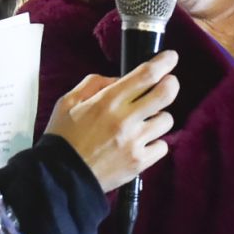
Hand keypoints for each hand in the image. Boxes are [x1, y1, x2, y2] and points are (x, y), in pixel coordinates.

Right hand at [44, 50, 179, 192]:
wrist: (61, 177)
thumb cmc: (63, 137)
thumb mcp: (68, 102)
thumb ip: (93, 84)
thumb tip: (119, 79)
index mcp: (108, 101)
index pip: (145, 75)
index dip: (164, 62)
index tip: (171, 57)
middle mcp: (125, 119)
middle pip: (166, 94)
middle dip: (171, 84)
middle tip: (168, 83)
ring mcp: (134, 142)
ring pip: (166, 120)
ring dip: (159, 117)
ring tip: (145, 121)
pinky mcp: (139, 163)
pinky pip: (162, 146)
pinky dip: (156, 142)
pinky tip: (142, 143)